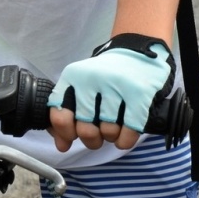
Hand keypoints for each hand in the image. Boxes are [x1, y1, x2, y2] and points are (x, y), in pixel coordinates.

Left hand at [47, 35, 174, 152]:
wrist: (137, 52)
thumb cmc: (105, 76)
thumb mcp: (80, 87)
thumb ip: (67, 115)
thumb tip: (62, 145)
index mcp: (73, 76)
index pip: (60, 116)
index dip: (66, 132)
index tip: (74, 134)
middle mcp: (92, 79)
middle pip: (85, 129)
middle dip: (91, 139)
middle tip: (98, 135)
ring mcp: (116, 85)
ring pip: (108, 132)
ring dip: (111, 136)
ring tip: (114, 126)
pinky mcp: (138, 92)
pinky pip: (128, 131)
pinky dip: (126, 140)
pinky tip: (125, 134)